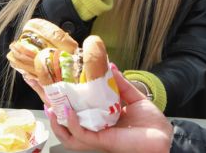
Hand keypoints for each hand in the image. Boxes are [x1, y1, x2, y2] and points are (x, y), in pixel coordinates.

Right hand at [45, 64, 172, 152]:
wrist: (164, 137)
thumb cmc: (151, 123)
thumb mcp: (134, 98)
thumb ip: (120, 83)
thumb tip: (109, 65)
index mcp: (100, 118)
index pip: (76, 109)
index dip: (61, 99)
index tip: (49, 84)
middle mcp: (96, 128)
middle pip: (66, 122)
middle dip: (52, 109)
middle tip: (41, 93)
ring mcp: (97, 136)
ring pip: (68, 134)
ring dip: (58, 121)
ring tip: (51, 106)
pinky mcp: (102, 141)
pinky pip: (82, 135)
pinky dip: (73, 124)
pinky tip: (69, 112)